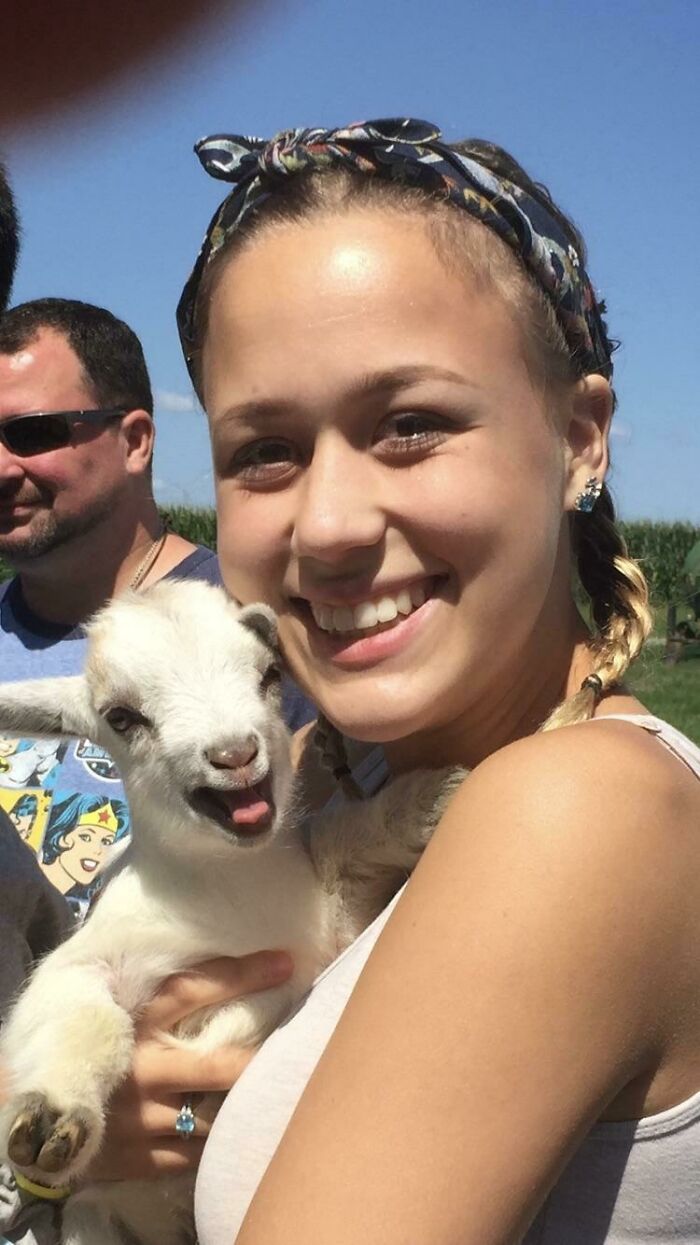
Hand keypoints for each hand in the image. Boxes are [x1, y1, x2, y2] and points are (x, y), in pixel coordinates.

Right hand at [88, 951, 292, 1181]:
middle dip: (262, 1062)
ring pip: (216, 1117)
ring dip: (247, 1108)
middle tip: (302, 1050)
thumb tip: (236, 965)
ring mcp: (140, 1118)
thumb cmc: (105, 1053)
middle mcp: (140, 1069)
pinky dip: (221, 1144)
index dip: (243, 974)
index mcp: (137, 1023)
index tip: (286, 962)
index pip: (195, 989)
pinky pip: (198, 1154)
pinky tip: (241, 1132)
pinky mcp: (139, 1158)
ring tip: (279, 1096)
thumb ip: (172, 998)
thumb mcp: (130, 1017)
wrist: (45, 1114)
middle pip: (219, 1067)